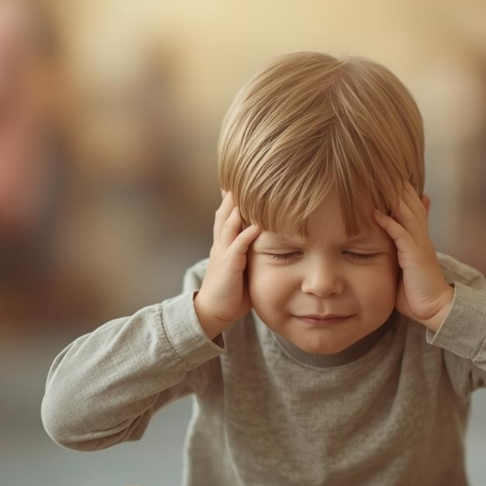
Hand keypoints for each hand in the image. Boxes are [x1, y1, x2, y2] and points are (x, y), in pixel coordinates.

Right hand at [194, 190, 261, 339]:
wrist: (214, 311)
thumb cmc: (233, 290)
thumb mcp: (243, 264)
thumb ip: (252, 250)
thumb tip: (271, 238)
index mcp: (225, 242)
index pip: (228, 214)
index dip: (234, 198)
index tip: (244, 181)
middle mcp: (222, 243)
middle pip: (226, 212)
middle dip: (234, 195)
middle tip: (246, 175)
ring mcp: (223, 252)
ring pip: (229, 224)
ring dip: (239, 208)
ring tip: (250, 191)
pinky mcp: (228, 265)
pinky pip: (237, 246)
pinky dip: (246, 234)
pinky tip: (256, 225)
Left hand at [374, 185, 453, 331]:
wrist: (435, 308)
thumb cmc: (417, 293)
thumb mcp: (408, 268)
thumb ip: (400, 254)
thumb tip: (392, 247)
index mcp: (420, 240)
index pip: (414, 210)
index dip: (405, 194)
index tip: (394, 179)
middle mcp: (422, 238)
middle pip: (412, 205)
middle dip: (400, 188)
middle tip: (387, 169)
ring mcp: (419, 245)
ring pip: (407, 214)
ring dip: (394, 198)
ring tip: (381, 181)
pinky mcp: (414, 256)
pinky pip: (400, 234)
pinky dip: (388, 222)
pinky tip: (376, 212)